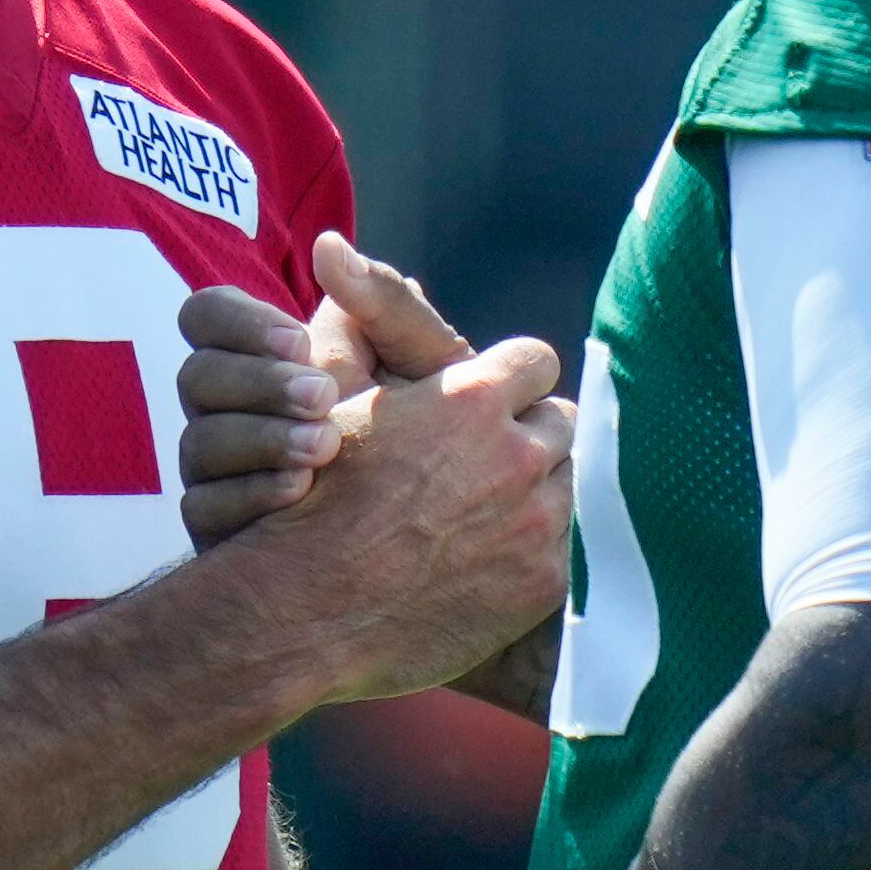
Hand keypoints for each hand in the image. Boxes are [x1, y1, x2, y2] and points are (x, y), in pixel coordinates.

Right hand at [177, 237, 487, 546]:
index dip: (242, 323)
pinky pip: (204, 510)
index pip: (208, 317)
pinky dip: (251, 495)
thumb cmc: (450, 435)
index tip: (302, 343)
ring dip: (260, 438)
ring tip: (327, 446)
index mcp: (264, 356)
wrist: (462, 532)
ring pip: (197, 445)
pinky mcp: (226, 531)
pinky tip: (303, 492)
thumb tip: (330, 245)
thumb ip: (386, 307)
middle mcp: (231, 410)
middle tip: (324, 395)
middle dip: (258, 382)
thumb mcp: (430, 366)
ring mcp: (223, 472)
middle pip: (196, 377)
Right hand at [222, 340, 572, 710]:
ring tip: (475, 515)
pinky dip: (527, 551)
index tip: (490, 402)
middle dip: (526, 436)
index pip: (536, 362)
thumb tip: (347, 257)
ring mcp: (536, 522)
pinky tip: (478, 562)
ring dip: (531, 492)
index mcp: (471, 399)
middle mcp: (516, 455)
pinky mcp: (542, 582)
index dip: (509, 381)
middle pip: (559, 423)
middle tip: (481, 463)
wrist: (305, 613)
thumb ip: (374, 332)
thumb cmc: (311, 502)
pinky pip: (560, 549)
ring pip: (565, 484)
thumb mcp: (340, 401)